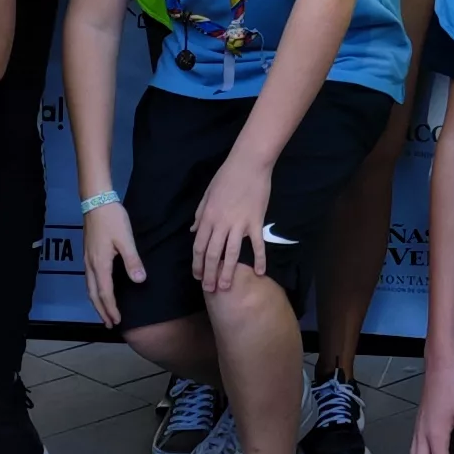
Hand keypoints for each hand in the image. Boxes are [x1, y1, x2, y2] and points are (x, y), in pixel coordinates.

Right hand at [78, 198, 143, 327]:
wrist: (95, 200)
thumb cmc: (112, 219)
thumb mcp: (126, 239)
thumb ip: (133, 261)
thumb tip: (140, 281)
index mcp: (100, 264)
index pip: (105, 293)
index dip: (111, 308)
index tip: (117, 321)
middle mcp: (91, 265)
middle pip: (93, 294)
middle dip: (101, 311)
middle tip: (109, 324)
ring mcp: (87, 259)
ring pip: (89, 287)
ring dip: (96, 302)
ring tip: (104, 312)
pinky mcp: (87, 254)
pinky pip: (89, 279)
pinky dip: (94, 290)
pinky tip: (100, 290)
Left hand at [189, 150, 274, 292]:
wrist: (249, 164)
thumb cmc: (226, 176)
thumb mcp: (207, 194)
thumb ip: (200, 214)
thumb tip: (193, 231)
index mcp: (208, 217)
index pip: (199, 246)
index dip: (197, 264)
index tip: (197, 276)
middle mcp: (221, 224)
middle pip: (212, 254)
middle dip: (209, 274)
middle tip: (210, 290)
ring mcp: (239, 224)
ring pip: (231, 254)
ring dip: (228, 272)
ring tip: (226, 288)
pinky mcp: (255, 222)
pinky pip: (257, 245)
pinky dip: (259, 259)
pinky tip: (260, 272)